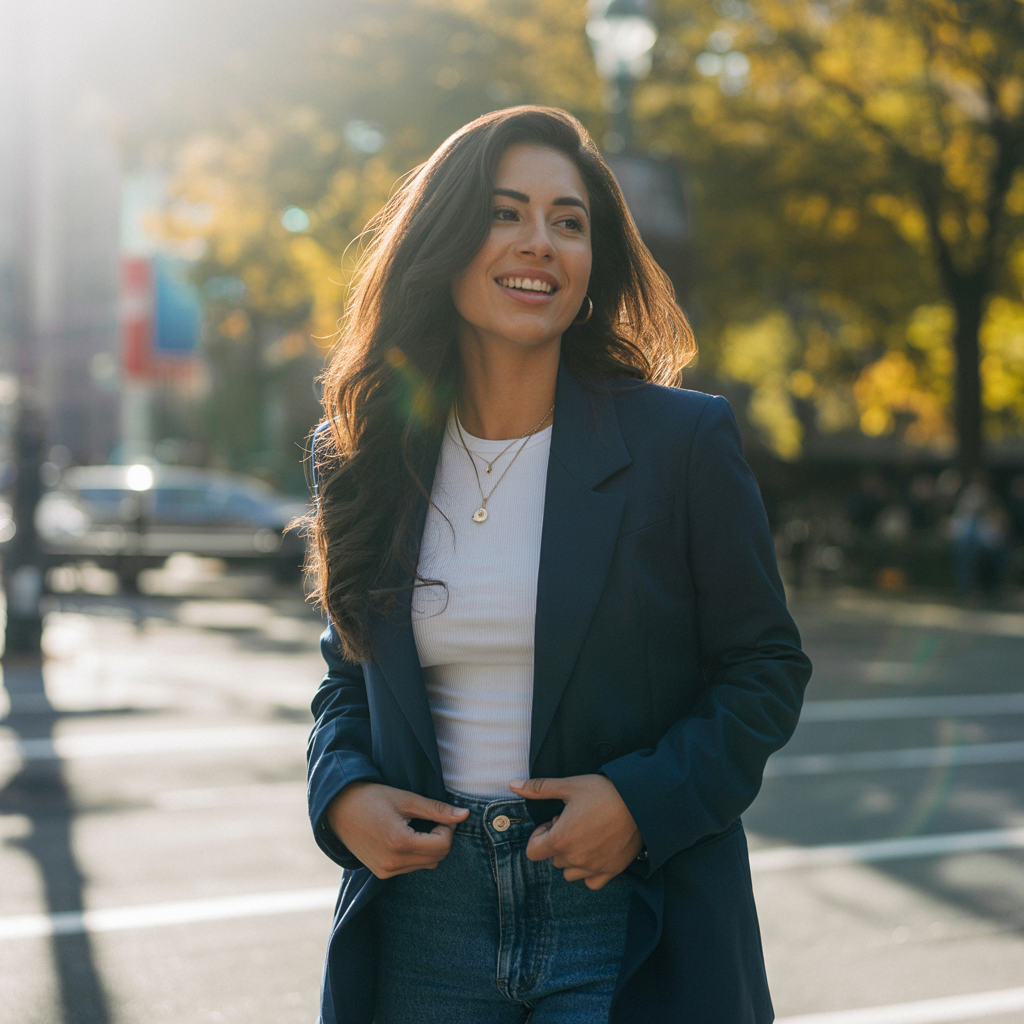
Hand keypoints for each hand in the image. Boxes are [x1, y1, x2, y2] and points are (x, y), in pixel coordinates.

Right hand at [325, 781, 468, 878]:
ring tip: (416, 826)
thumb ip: (436, 809)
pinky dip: (417, 854)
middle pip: (437, 858)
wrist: (337, 809)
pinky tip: (406, 836)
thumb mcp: (406, 799)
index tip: (440, 814)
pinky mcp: (381, 873)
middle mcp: (393, 863)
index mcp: (400, 843)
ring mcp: (386, 871)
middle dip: (442, 838)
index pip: (443, 845)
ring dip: (430, 847)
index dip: (448, 828)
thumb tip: (464, 815)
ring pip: (426, 864)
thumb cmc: (371, 797)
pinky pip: (411, 867)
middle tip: (431, 818)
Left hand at [508, 775, 642, 889]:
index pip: (533, 852)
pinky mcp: (611, 871)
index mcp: (560, 839)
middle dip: (558, 841)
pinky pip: (591, 882)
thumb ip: (538, 788)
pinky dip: (589, 870)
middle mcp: (575, 859)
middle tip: (574, 821)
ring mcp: (593, 867)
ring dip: (572, 856)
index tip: (554, 820)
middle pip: (553, 858)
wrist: (640, 801)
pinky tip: (597, 850)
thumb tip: (512, 784)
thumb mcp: (569, 786)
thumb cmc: (603, 791)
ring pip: (570, 872)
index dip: (539, 834)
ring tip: (586, 834)